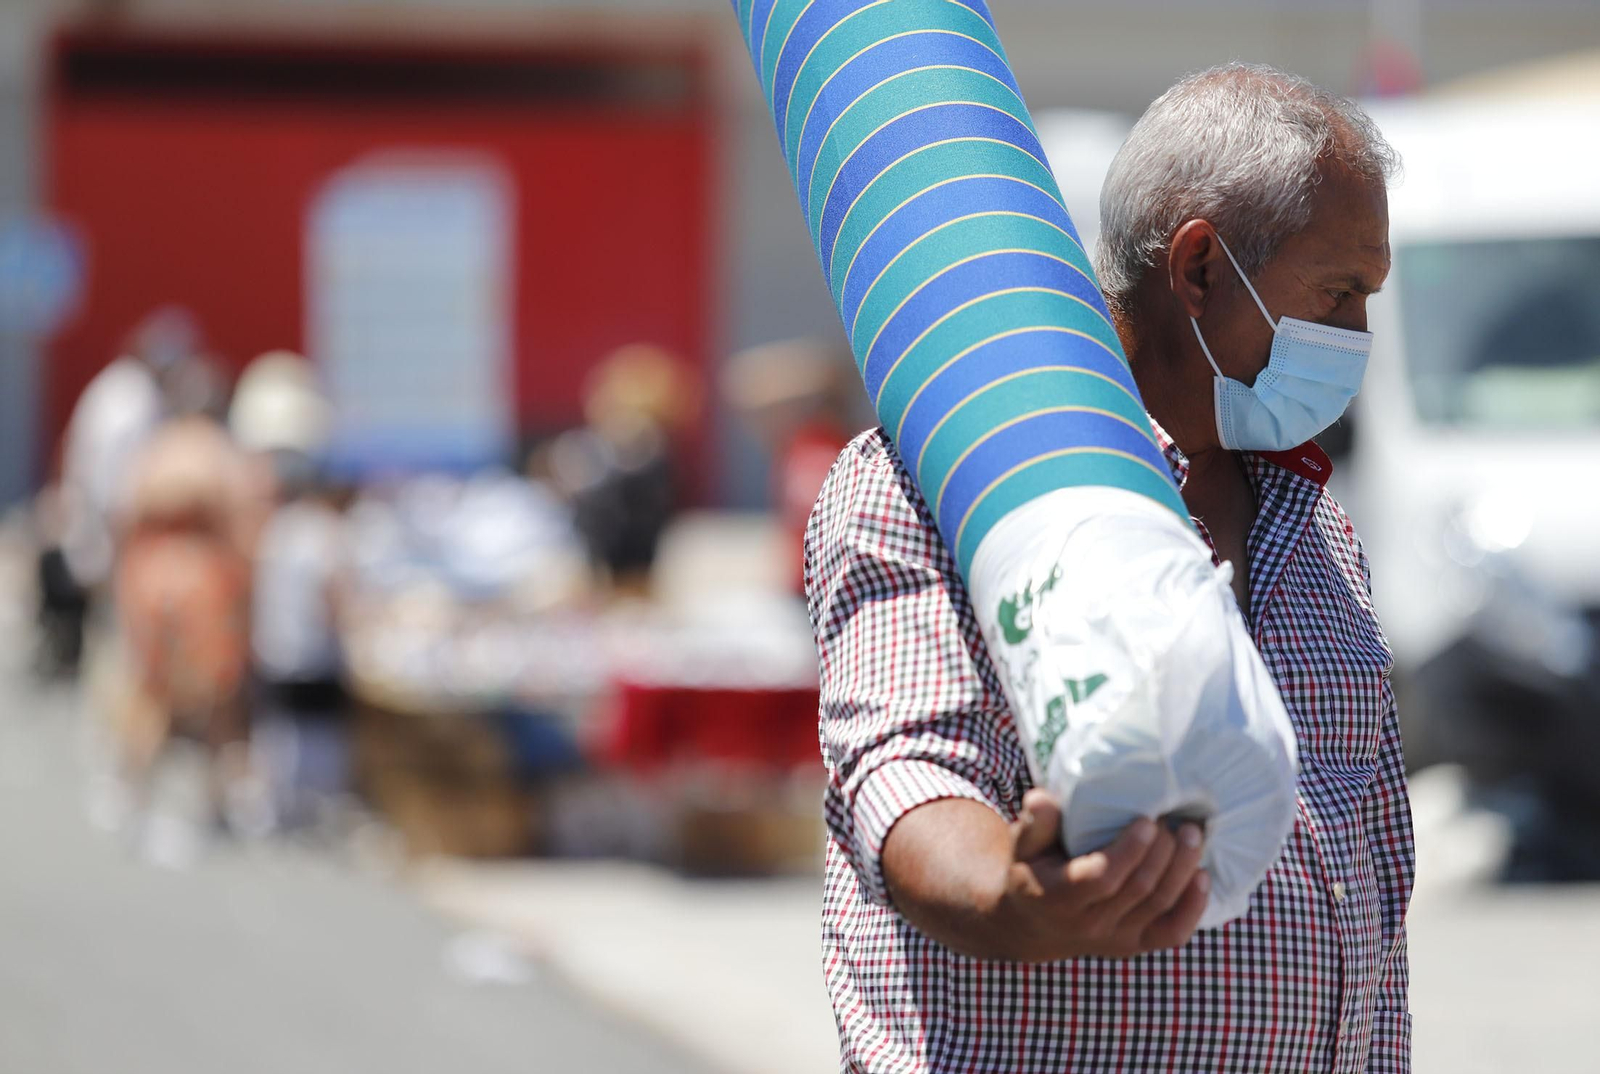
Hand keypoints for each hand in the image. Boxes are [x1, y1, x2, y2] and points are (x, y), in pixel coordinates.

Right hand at [988, 788, 1209, 961]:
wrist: (1034, 926)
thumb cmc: (1032, 871)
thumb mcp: (1022, 846)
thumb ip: (1034, 823)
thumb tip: (1043, 798)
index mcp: (1058, 896)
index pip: (1102, 878)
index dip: (1130, 852)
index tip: (1146, 821)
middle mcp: (1088, 924)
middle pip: (1139, 889)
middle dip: (1164, 852)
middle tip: (1175, 821)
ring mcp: (1115, 938)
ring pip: (1160, 905)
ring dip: (1183, 868)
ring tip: (1192, 834)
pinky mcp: (1135, 945)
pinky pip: (1173, 932)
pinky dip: (1194, 906)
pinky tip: (1202, 875)